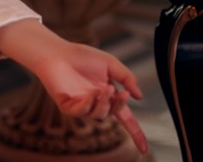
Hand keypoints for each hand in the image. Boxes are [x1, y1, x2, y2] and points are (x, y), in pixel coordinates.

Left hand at [32, 41, 147, 153]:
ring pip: (98, 114)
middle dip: (119, 105)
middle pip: (112, 113)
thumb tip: (139, 97)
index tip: (144, 149)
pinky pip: (81, 112)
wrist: (57, 52)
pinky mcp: (67, 106)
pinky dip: (88, 104)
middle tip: (122, 93)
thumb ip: (127, 78)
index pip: (125, 117)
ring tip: (106, 88)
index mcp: (108, 95)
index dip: (135, 133)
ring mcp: (81, 106)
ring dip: (105, 103)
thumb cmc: (82, 56)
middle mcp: (95, 103)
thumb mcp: (111, 64)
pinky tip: (91, 93)